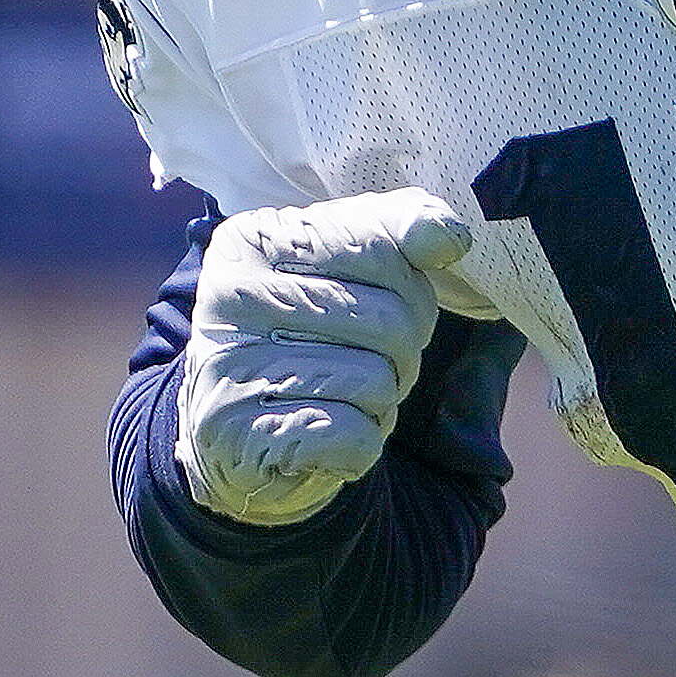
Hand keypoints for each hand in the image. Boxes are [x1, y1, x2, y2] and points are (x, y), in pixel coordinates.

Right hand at [176, 191, 473, 525]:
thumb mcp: (341, 266)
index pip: (381, 250)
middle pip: (390, 322)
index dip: (412, 293)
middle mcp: (231, 296)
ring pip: (376, 383)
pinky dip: (359, 445)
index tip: (388, 308)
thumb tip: (448, 234)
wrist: (230, 435)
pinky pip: (353, 437)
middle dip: (402, 355)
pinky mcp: (239, 436)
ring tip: (338, 401)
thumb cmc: (303, 336)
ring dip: (378, 404)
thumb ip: (394, 230)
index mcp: (253, 240)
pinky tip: (324, 439)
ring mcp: (227, 367)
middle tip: (366, 366)